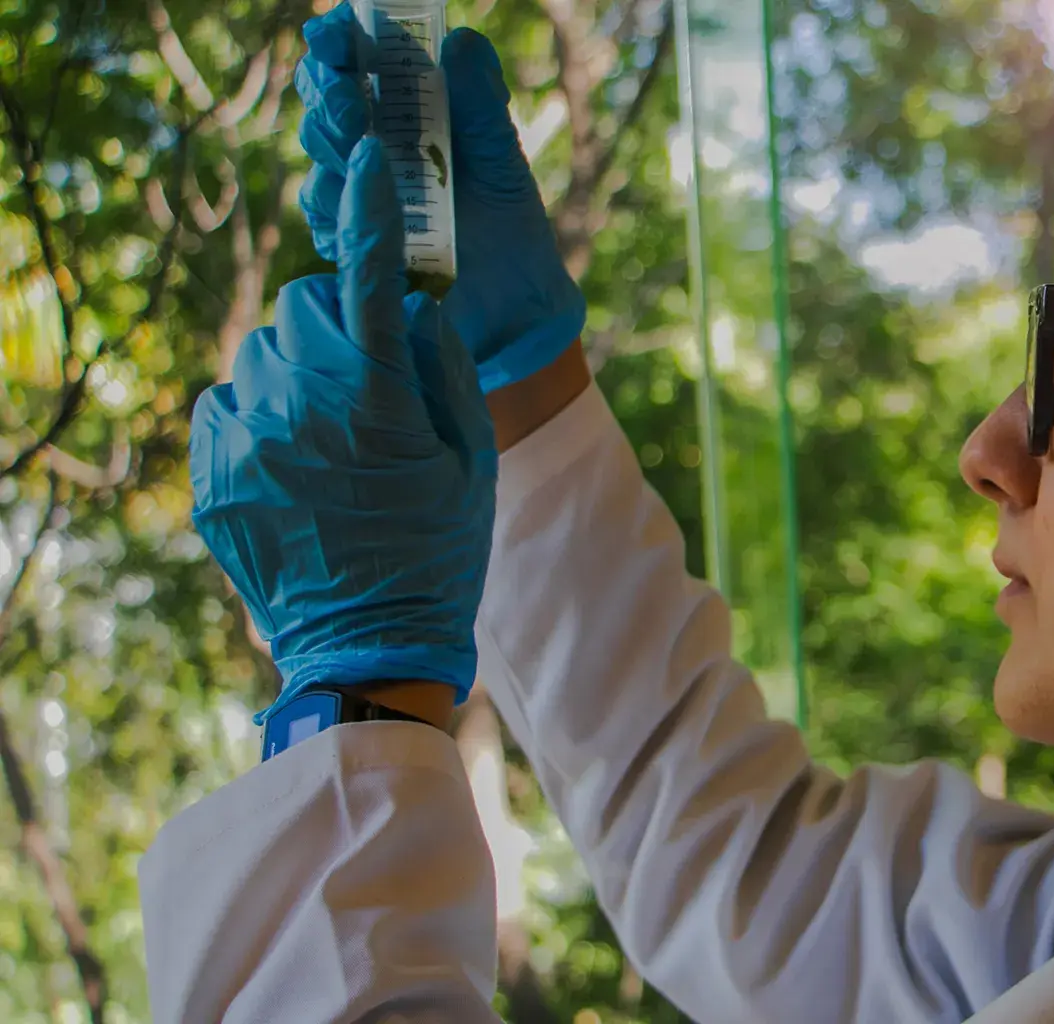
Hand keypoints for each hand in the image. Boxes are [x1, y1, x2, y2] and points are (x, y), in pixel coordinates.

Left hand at [191, 137, 496, 720]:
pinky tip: (295, 463)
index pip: (368, 277)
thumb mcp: (473, 459)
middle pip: (301, 305)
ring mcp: (246, 441)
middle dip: (337, 321)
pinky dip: (260, 413)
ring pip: (260, 352)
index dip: (368, 210)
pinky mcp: (211, 473)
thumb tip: (412, 307)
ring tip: (333, 434)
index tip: (364, 160)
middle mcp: (300, 408)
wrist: (369, 648)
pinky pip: (227, 401)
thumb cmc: (439, 551)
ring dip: (296, 369)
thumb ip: (446, 369)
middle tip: (370, 378)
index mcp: (376, 400)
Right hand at [296, 5, 585, 392]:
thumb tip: (460, 39)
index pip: (354, 57)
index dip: (334, 38)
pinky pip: (326, 216)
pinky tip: (361, 206)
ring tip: (365, 147)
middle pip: (323, 99)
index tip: (334, 35)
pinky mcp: (351, 240)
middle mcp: (376, 144)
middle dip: (329, 94)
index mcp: (410, 110)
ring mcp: (359, 192)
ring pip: (318, 155)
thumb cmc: (513, 226)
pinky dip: (340, 206)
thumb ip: (483, 104)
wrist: (519, 308)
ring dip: (333, 146)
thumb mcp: (503, 162)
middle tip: (354, 105)